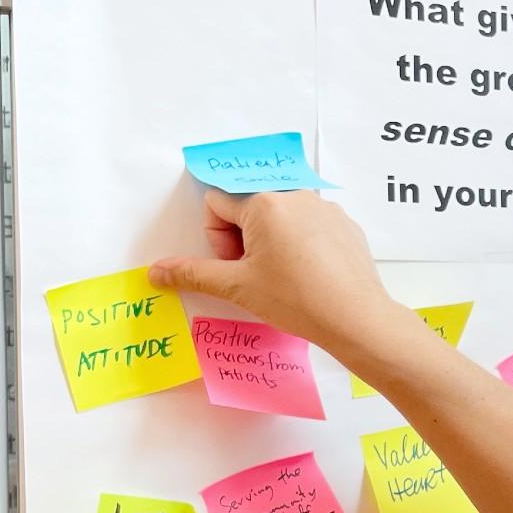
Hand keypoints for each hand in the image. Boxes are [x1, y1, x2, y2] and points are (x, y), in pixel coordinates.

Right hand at [149, 190, 409, 352]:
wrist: (356, 318)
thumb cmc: (296, 299)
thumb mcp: (237, 286)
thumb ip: (193, 273)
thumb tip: (156, 271)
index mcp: (264, 202)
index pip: (216, 203)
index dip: (217, 238)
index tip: (236, 266)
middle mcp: (295, 195)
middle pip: (248, 207)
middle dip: (244, 239)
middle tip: (258, 274)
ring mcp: (324, 207)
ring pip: (280, 217)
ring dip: (271, 242)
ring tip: (285, 277)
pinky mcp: (345, 224)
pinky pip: (309, 225)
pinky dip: (301, 245)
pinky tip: (310, 275)